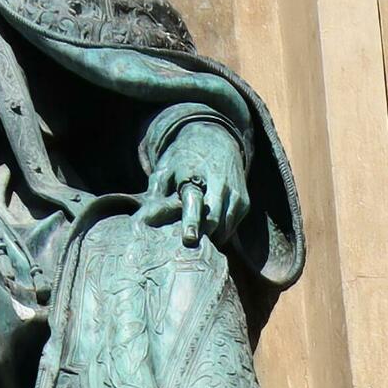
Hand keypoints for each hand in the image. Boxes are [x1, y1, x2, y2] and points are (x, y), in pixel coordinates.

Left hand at [142, 119, 248, 251]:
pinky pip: (232, 227)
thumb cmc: (184, 158)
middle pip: (214, 221)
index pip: (196, 202)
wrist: (215, 139)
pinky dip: (220, 233)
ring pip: (225, 228)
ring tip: (195, 240)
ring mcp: (235, 195)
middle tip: (186, 247)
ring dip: (211, 237)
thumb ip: (156, 192)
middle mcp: (221, 185)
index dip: (192, 222)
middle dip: (202, 237)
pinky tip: (207, 231)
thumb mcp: (165, 168)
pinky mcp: (244, 203)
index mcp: (196, 176)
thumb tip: (143, 218)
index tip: (189, 239)